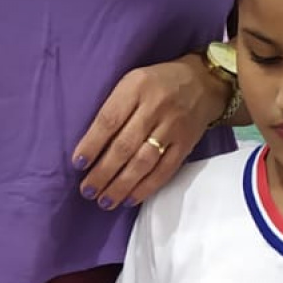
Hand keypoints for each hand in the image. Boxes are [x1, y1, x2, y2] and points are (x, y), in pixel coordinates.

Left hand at [72, 55, 225, 210]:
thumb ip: (115, 107)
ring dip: (121, 185)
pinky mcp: (186, 144)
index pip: (109, 120)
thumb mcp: (132, 82)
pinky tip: (130, 199)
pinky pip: (165, 170)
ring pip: (143, 162)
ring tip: (104, 201)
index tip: (78, 164)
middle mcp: (155, 107)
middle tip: (87, 190)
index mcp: (136, 87)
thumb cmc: (157, 83)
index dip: (92, 144)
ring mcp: (173, 127)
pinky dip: (146, 188)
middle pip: (124, 146)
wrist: (204, 81)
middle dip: (103, 172)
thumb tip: (90, 146)